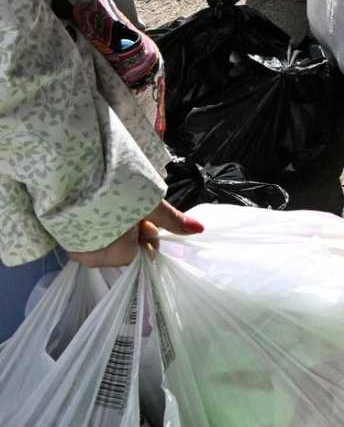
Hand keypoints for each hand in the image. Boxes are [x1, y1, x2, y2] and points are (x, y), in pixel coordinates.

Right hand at [67, 200, 203, 267]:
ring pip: (106, 239)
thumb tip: (199, 230)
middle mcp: (87, 258)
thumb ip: (171, 219)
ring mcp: (72, 246)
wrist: (68, 168)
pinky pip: (88, 232)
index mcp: (110, 256)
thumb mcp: (148, 201)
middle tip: (129, 203)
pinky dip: (97, 220)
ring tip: (113, 199)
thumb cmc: (114, 187)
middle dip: (131, 227)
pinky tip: (98, 201)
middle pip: (122, 248)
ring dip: (115, 223)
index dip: (147, 231)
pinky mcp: (61, 232)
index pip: (138, 253)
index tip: (144, 213)